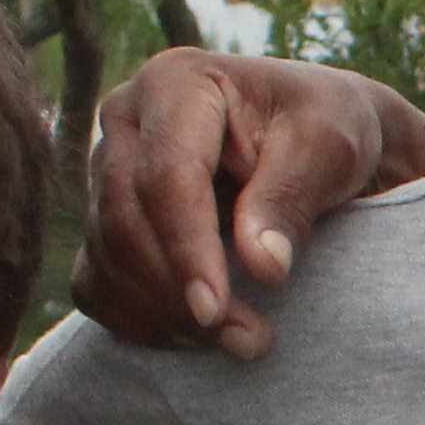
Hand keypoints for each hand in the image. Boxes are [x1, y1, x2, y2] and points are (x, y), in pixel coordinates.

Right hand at [80, 51, 424, 356]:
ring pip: (107, 257)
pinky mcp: (104, 218)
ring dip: (165, 315)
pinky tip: (198, 338)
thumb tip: (262, 266)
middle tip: (249, 341)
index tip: (216, 311)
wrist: (318, 142)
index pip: (164, 175)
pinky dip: (139, 319)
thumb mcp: (329, 149)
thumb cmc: (328, 130)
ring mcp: (106, 171)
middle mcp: (125, 120)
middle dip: (179, 293)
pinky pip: (96, 282)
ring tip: (243, 341)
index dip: (187, 249)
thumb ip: (291, 199)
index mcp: (175, 82)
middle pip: (123, 220)